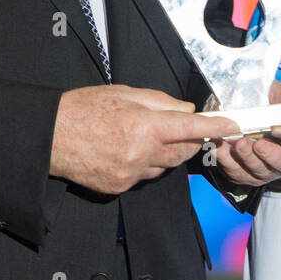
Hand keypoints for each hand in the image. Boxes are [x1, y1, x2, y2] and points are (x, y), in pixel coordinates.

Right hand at [51, 85, 238, 194]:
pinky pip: (145, 176)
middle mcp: (140, 153)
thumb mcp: (123, 92)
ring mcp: (131, 174)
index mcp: (143, 125)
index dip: (215, 126)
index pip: (191, 128)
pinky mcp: (120, 186)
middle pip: (183, 150)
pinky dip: (146, 164)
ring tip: (145, 136)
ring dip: (167, 152)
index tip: (231, 124)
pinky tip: (128, 151)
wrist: (49, 137)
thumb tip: (185, 110)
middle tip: (180, 126)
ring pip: (166, 165)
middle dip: (189, 139)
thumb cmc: (82, 109)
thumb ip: (159, 101)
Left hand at [206, 80, 280, 187]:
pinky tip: (221, 147)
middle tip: (260, 143)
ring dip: (247, 158)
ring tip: (238, 143)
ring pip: (258, 172)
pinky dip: (226, 160)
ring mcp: (264, 169)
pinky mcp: (242, 171)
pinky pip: (235, 172)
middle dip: (271, 156)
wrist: (250, 100)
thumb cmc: (275, 99)